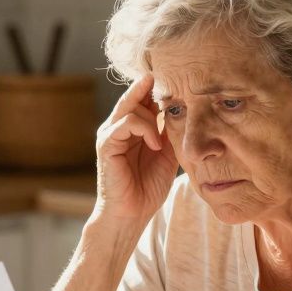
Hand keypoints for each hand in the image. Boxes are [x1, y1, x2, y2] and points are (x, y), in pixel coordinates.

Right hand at [93, 74, 179, 229]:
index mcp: (132, 128)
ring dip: (151, 118)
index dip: (157, 88)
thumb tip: (185, 110)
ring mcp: (110, 134)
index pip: (143, 99)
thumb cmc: (148, 188)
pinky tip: (154, 145)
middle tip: (168, 76)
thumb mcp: (167, 154)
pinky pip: (126, 122)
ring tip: (160, 141)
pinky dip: (144, 129)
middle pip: (135, 95)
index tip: (178, 79)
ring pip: (131, 105)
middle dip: (151, 87)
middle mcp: (118, 127)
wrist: (132, 214)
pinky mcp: (106, 144)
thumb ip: (170, 132)